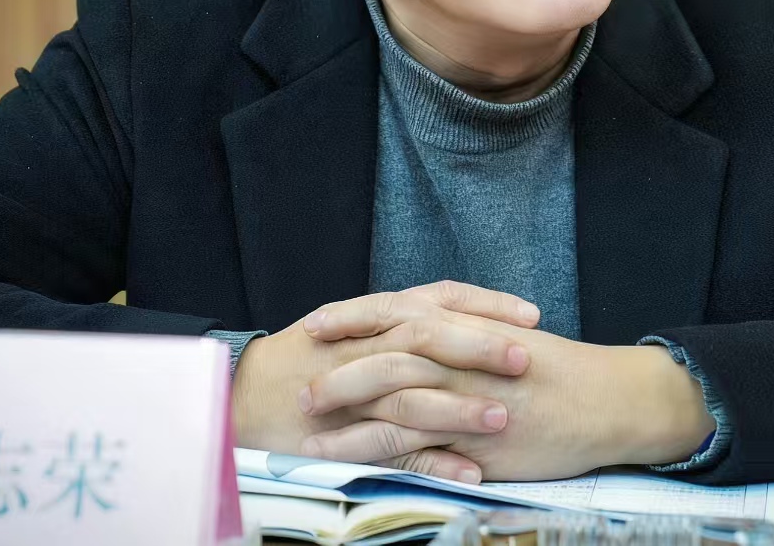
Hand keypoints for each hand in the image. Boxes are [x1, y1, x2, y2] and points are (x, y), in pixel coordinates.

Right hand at [231, 281, 541, 480]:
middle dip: (479, 346)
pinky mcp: (344, 438)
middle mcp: (368, 346)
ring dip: (460, 407)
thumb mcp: (359, 326)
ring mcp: (355, 394)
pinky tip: (470, 472)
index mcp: (376, 317)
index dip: (486, 305)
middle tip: (525, 358)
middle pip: (429, 338)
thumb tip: (463, 315)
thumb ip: (406, 319)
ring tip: (503, 417)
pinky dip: (431, 461)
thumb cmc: (309, 358)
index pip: (439, 300)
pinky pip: (391, 450)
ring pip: (412, 395)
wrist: (243, 393)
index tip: (531, 314)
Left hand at [299, 316, 714, 481]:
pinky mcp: (474, 438)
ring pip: (392, 397)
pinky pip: (416, 444)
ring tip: (308, 421)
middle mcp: (461, 354)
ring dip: (346, 409)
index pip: (397, 311)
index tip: (315, 323)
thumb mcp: (506, 336)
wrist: (607, 400)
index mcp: (466, 323)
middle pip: (385, 351)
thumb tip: (425, 329)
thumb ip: (463, 332)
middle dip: (338, 364)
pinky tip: (349, 460)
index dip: (353, 316)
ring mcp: (466, 396)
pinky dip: (376, 451)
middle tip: (298, 378)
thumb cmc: (560, 371)